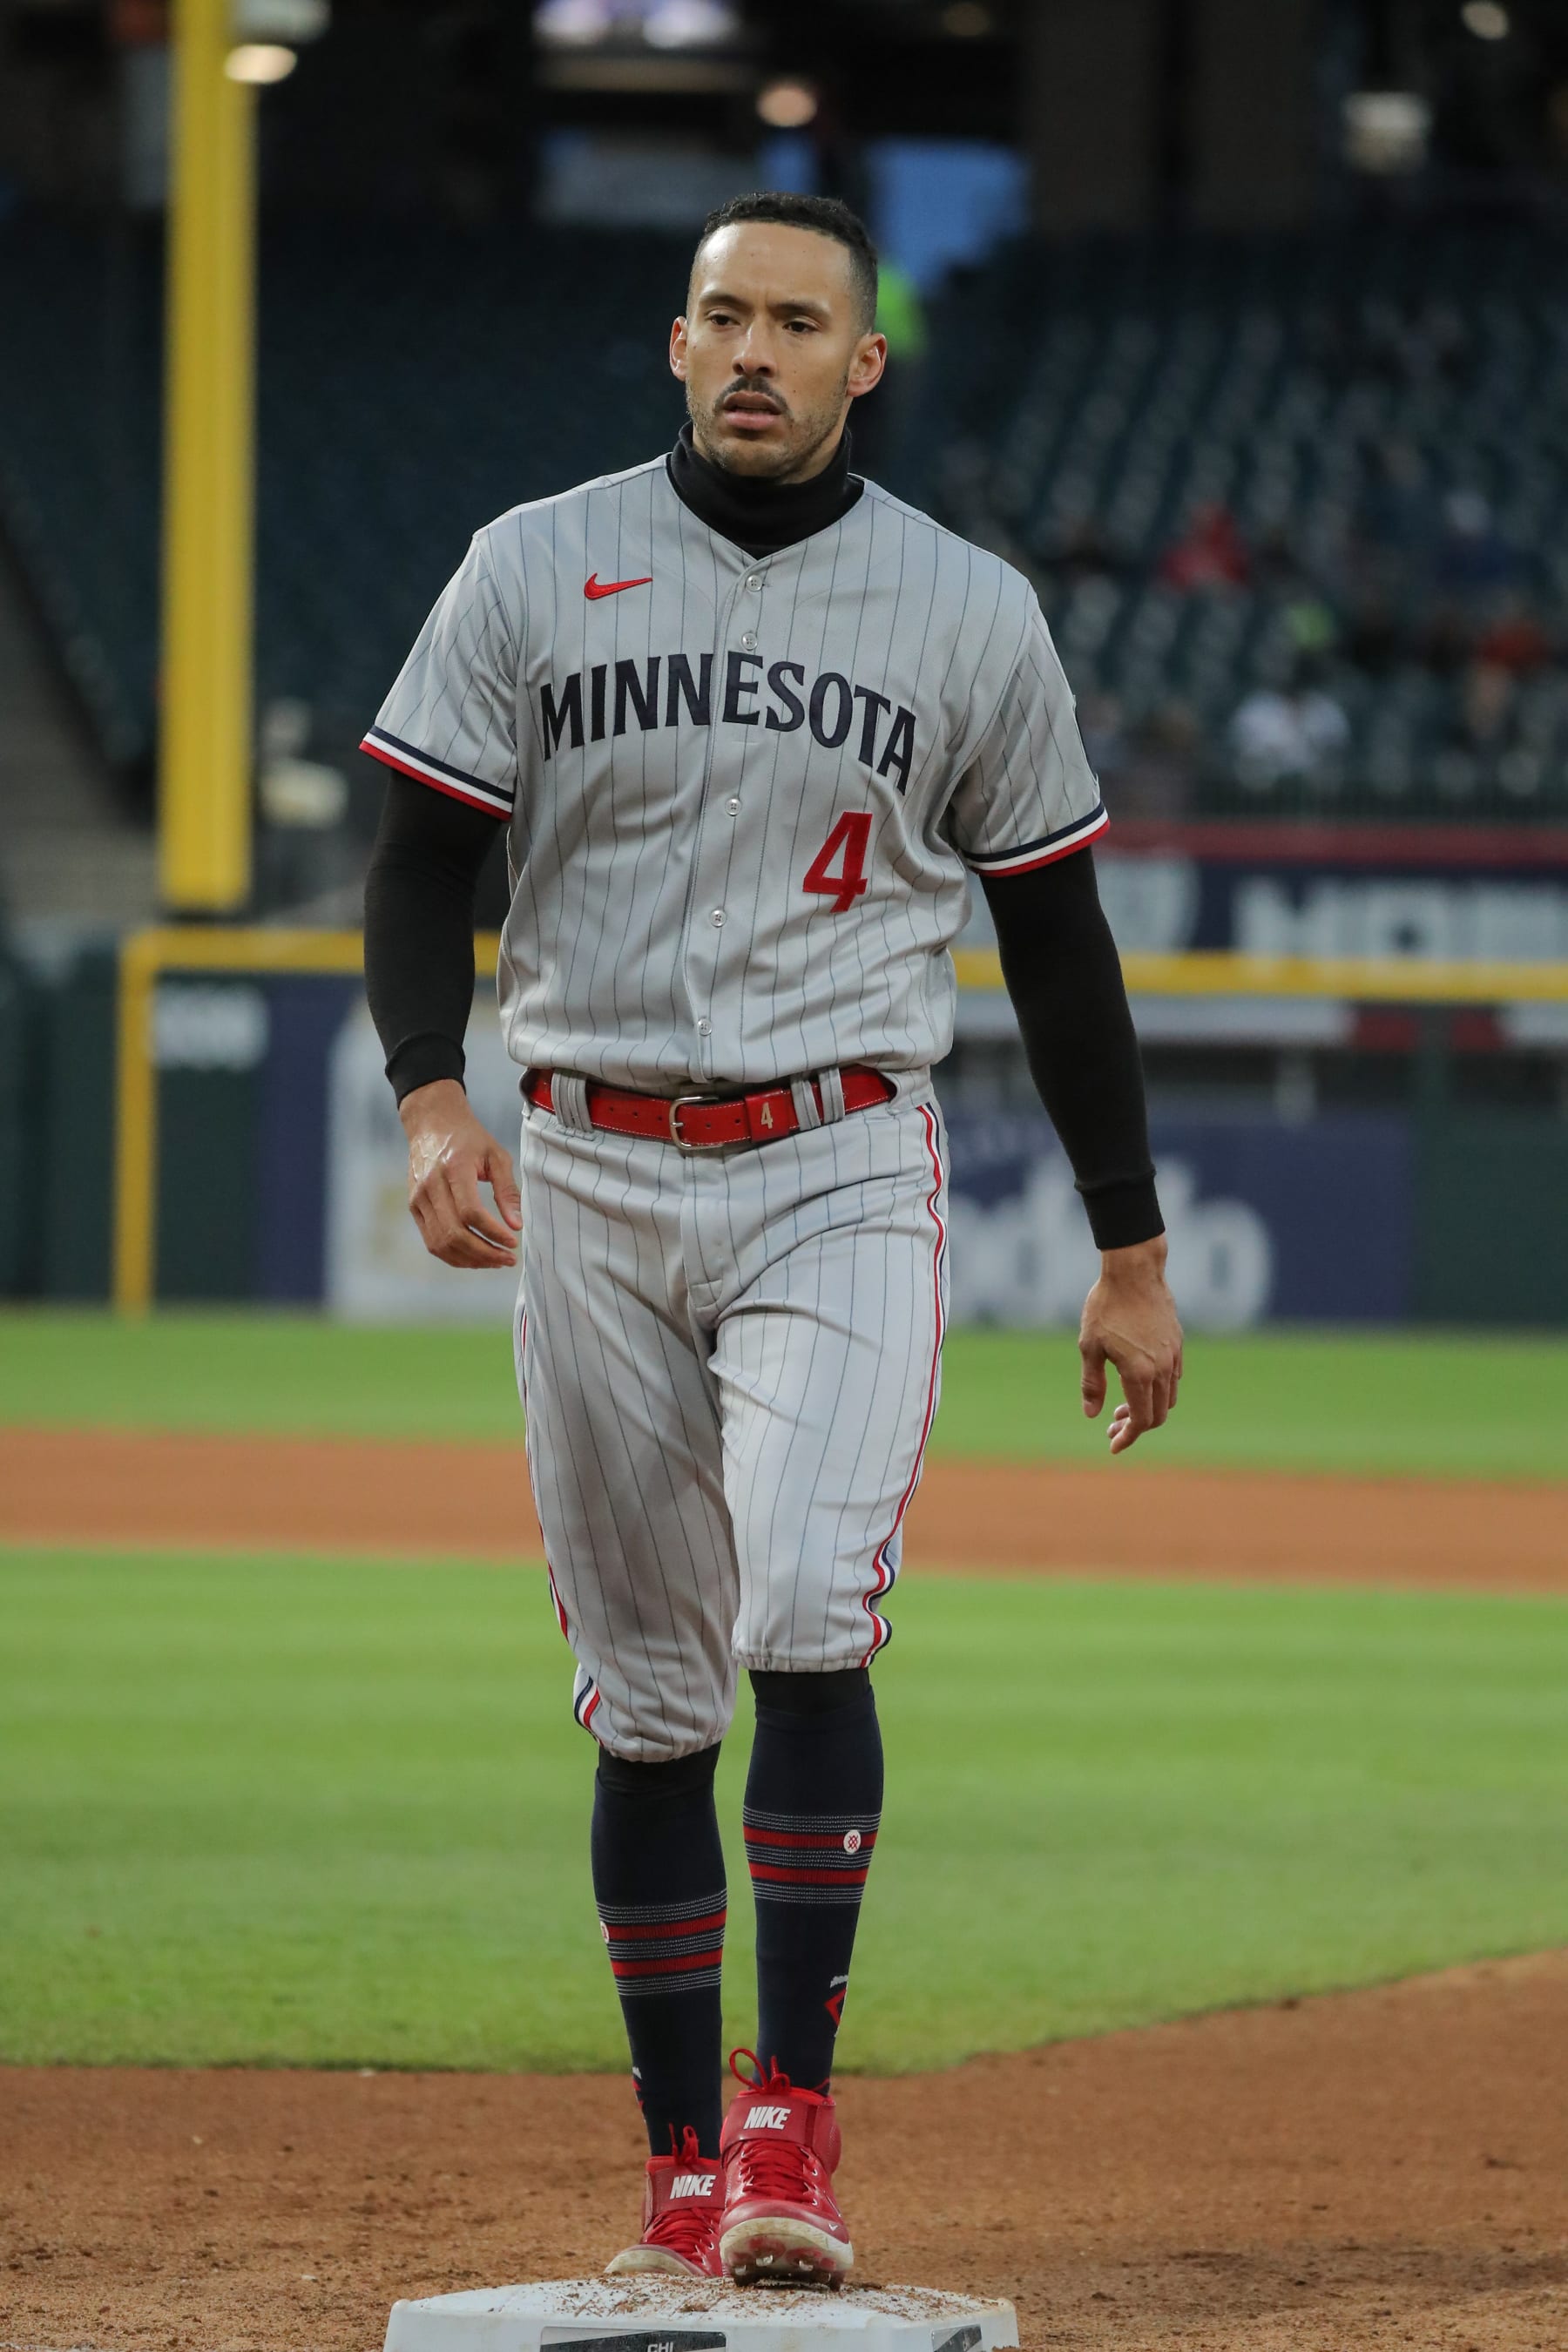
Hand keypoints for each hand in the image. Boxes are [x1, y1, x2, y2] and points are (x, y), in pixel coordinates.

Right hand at [399, 1078, 521, 1269]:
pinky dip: (453, 1255)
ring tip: (494, 1261)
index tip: (512, 1243)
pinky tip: (475, 1256)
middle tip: (507, 1260)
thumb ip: (507, 1191)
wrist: (432, 1124)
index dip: (492, 1233)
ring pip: (440, 1243)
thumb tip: (516, 1225)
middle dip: (484, 1253)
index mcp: (454, 1169)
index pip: (470, 1213)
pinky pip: (431, 1241)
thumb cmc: (469, 1139)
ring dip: (469, 1260)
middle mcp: (431, 1186)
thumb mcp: (496, 1155)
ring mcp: (418, 1199)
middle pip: (454, 1234)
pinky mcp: (414, 1207)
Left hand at [1079, 1234, 1182, 1455]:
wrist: (1135, 1271)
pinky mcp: (1177, 1343)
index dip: (1127, 1438)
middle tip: (1112, 1426)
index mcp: (1139, 1373)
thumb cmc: (1106, 1307)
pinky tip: (1139, 1382)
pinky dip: (1158, 1391)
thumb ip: (1092, 1384)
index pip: (1140, 1421)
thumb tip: (1092, 1415)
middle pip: (1158, 1415)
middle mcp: (1162, 1369)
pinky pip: (1173, 1378)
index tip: (1113, 1446)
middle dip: (1135, 1427)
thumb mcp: (1089, 1347)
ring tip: (1122, 1406)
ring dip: (1148, 1409)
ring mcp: (1173, 1356)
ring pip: (1168, 1398)